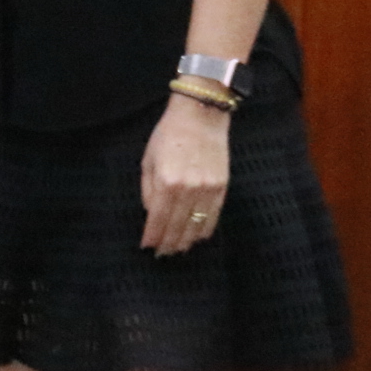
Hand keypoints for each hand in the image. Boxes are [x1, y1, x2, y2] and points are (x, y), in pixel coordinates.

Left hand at [140, 94, 231, 255]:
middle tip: (162, 254)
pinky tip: (197, 237)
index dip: (153, 235)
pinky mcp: (222, 186)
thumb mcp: (148, 161)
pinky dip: (205, 229)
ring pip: (196, 224)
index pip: (158, 218)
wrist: (201, 116)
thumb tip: (152, 214)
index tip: (147, 246)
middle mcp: (189, 188)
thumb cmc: (169, 135)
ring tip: (178, 250)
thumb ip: (149, 190)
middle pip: (178, 225)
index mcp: (167, 182)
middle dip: (168, 242)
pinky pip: (214, 215)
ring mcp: (208, 188)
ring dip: (186, 240)